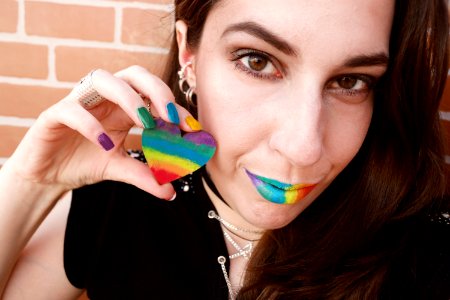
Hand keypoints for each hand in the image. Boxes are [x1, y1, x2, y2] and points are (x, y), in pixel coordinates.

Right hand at [5, 66, 196, 198]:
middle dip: (156, 90)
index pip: (152, 96)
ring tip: (144, 121)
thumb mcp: (119, 168)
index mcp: (123, 107)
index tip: (191, 128)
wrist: (48, 175)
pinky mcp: (54, 115)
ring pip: (102, 79)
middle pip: (132, 74)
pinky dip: (89, 123)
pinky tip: (104, 143)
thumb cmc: (85, 162)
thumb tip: (171, 192)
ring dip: (127, 97)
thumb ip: (144, 175)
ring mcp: (79, 102)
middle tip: (171, 116)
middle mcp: (104, 98)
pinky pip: (71, 109)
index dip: (174, 108)